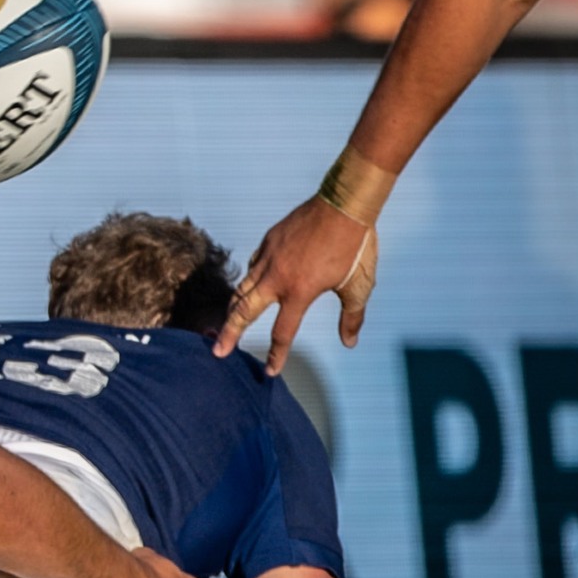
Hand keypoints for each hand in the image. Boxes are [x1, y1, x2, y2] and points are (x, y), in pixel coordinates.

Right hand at [214, 197, 378, 373]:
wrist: (344, 205)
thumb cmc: (356, 247)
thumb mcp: (359, 287)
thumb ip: (352, 317)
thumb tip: (350, 342)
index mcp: (299, 292)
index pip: (282, 332)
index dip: (276, 355)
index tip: (269, 372)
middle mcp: (277, 277)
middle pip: (244, 311)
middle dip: (229, 333)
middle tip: (217, 350)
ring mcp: (269, 256)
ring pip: (243, 287)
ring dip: (233, 308)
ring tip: (226, 322)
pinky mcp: (269, 240)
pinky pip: (253, 265)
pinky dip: (249, 279)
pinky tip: (251, 285)